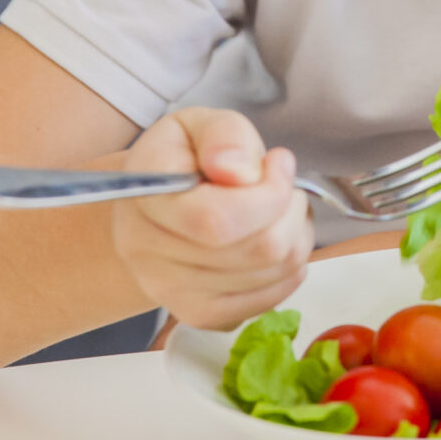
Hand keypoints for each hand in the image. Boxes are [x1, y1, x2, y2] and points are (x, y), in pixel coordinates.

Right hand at [110, 108, 311, 330]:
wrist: (152, 207)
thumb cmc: (182, 160)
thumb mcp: (200, 124)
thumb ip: (224, 137)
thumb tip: (242, 173)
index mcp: (145, 196)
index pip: (215, 220)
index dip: (268, 193)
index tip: (278, 162)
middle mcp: (146, 253)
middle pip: (255, 250)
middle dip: (290, 211)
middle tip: (287, 186)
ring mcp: (170, 292)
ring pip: (269, 274)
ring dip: (295, 236)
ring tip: (282, 209)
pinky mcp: (197, 315)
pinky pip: (266, 301)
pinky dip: (287, 270)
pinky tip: (276, 240)